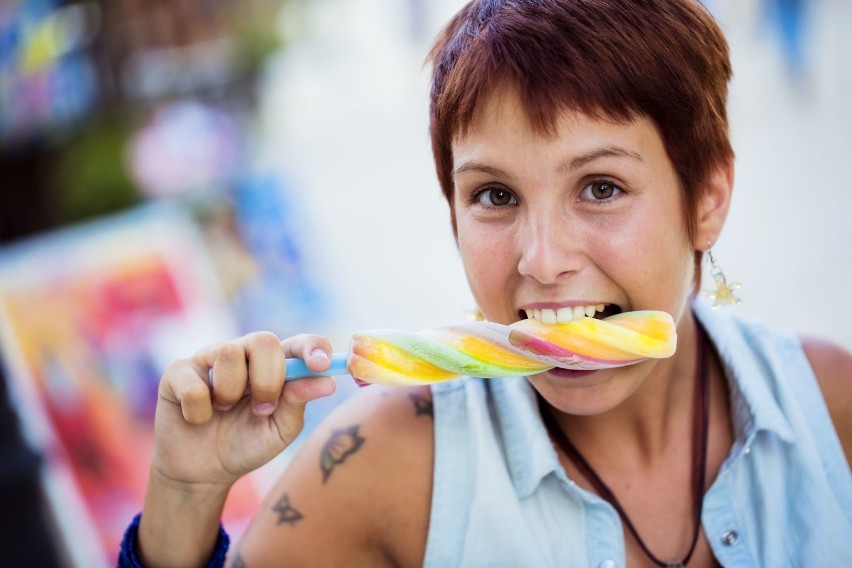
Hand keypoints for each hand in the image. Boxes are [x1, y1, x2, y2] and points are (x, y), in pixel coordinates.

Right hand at [150, 332, 336, 488]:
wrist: (202, 472)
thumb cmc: (246, 445)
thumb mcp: (278, 430)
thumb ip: (298, 403)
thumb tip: (326, 382)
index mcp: (274, 365)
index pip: (298, 343)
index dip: (312, 347)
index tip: (321, 365)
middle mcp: (243, 354)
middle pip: (264, 339)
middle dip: (268, 378)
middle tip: (262, 408)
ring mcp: (209, 359)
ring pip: (228, 353)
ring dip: (231, 393)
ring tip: (225, 412)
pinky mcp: (177, 372)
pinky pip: (194, 384)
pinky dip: (200, 412)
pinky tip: (198, 419)